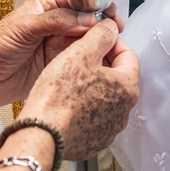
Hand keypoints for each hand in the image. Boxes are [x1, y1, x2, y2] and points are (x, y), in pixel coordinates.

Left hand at [0, 0, 122, 112]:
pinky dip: (92, 59)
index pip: (75, 0)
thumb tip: (86, 17)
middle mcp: (54, 25)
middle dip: (102, 23)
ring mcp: (57, 46)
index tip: (109, 10)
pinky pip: (79, 61)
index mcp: (45, 8)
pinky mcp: (58, 66)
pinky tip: (102, 60)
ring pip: (86, 41)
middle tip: (116, 27)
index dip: (94, 4)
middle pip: (85, 20)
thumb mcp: (24, 26)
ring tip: (114, 44)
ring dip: (99, 41)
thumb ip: (56, 20)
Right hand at [19, 19, 139, 160]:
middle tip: (80, 56)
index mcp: (127, 88)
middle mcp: (123, 112)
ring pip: (104, 98)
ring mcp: (108, 129)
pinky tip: (66, 101)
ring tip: (70, 78)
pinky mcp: (92, 142)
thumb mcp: (81, 52)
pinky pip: (92, 118)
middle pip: (117, 77)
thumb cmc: (60, 95)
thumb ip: (101, 35)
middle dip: (100, 63)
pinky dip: (83, 107)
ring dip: (91, 85)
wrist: (41, 133)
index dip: (111, 42)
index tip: (97, 38)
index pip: (129, 55)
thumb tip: (110, 28)